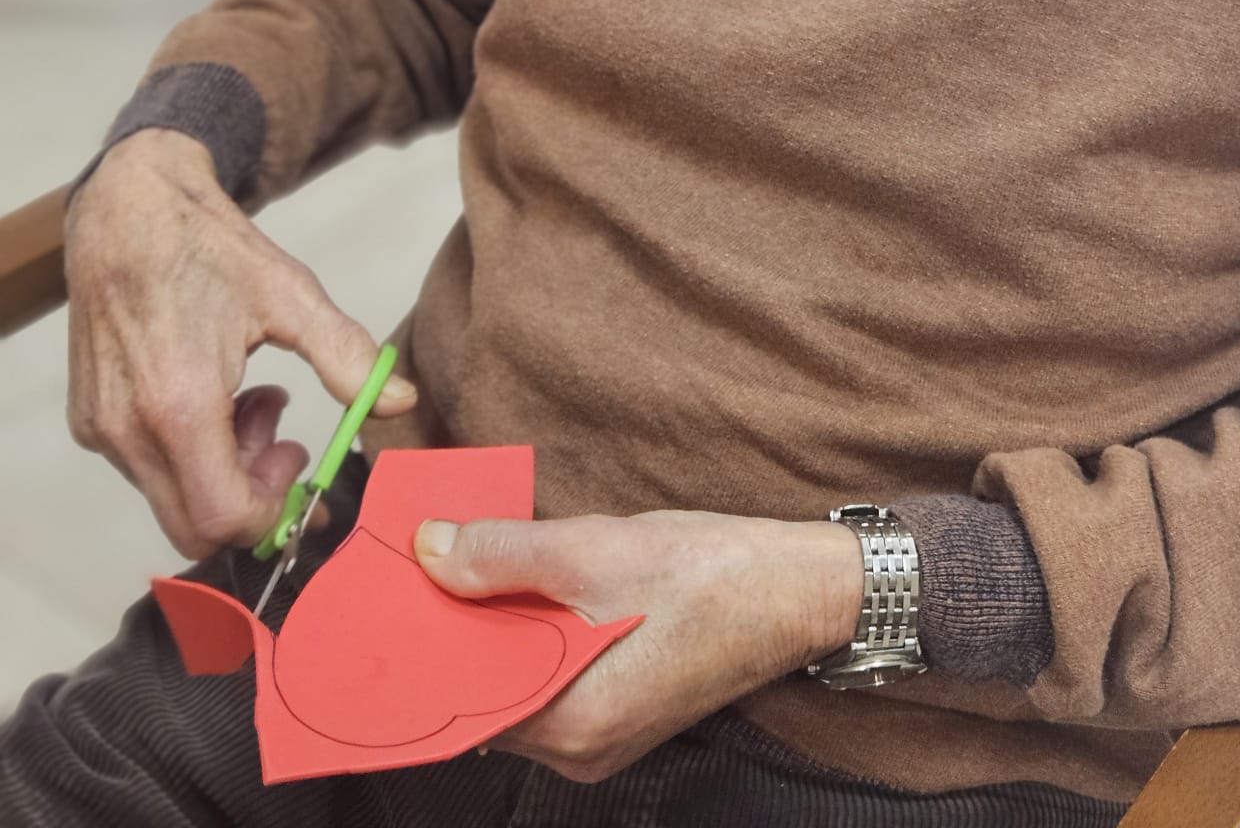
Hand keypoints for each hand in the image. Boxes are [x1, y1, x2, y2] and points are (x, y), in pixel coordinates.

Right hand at [65, 129, 416, 558]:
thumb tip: (399, 399)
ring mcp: (101, 429)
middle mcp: (129, 429)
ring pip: (172, 497)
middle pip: (195, 525)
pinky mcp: (88, 422)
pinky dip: (191, 451)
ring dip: (225, 466)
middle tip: (283, 435)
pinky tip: (215, 394)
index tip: (305, 475)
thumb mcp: (290, 294)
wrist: (128, 210)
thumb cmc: (207, 248)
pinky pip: (146, 470)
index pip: (224, 516)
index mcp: (180, 404)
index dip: (274, 515)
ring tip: (254, 397)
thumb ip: (346, 356)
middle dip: (252, 495)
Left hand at [415, 508, 864, 783]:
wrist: (800, 588)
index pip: (460, 705)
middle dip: (451, 633)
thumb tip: (431, 551)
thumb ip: (505, 554)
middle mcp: (581, 750)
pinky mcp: (620, 708)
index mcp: (571, 725)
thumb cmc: (712, 575)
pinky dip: (528, 636)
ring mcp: (602, 736)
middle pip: (484, 695)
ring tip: (464, 566)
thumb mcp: (596, 548)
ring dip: (491, 630)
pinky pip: (550, 678)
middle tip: (418, 569)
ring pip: (517, 683)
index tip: (381, 607)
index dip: (417, 653)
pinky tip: (522, 585)